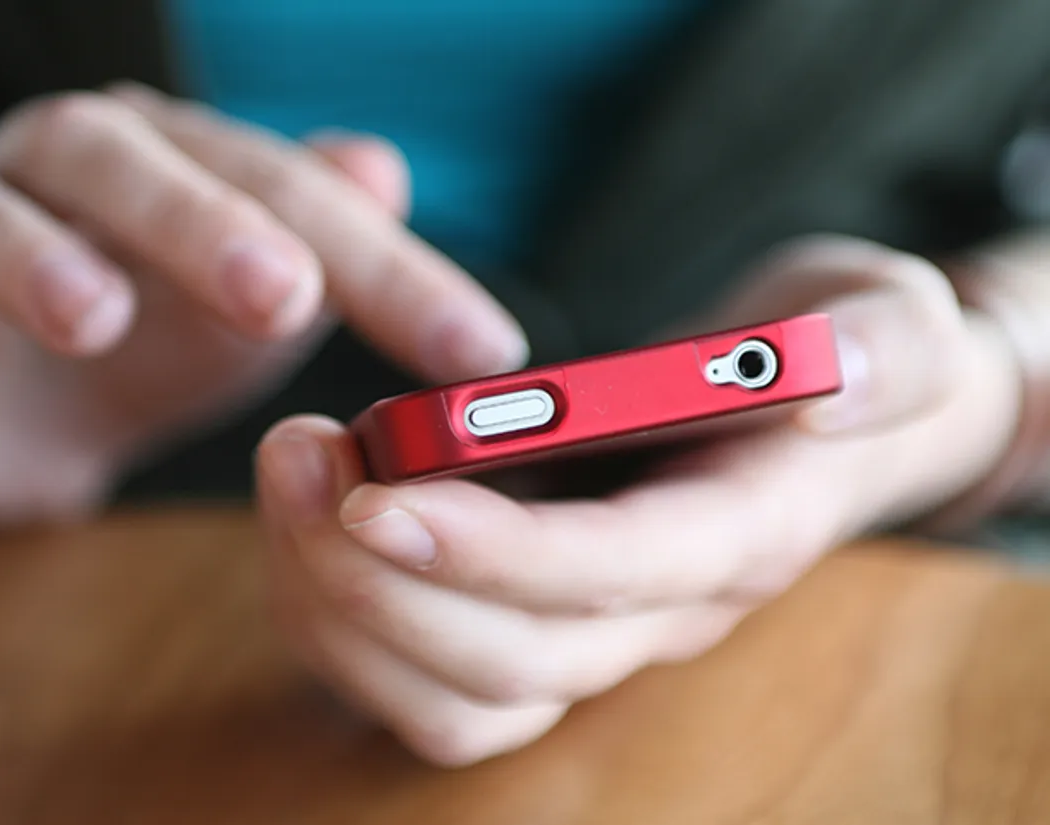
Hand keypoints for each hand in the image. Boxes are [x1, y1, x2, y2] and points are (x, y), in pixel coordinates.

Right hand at [0, 84, 525, 523]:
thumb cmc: (129, 351)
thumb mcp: (237, 320)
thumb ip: (316, 256)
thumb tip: (382, 168)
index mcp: (201, 178)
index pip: (313, 208)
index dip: (399, 276)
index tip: (481, 353)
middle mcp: (108, 162)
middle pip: (189, 166)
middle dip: (239, 225)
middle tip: (292, 298)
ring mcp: (0, 190)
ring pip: (46, 176)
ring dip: (102, 236)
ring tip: (132, 317)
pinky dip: (0, 260)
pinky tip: (61, 319)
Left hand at [256, 235, 1021, 765]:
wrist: (810, 409)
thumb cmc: (835, 355)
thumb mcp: (891, 316)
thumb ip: (887, 348)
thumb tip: (823, 389)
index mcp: (742, 531)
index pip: (616, 573)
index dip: (496, 554)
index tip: (376, 491)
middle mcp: (663, 611)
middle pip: (513, 660)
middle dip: (384, 578)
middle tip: (296, 455)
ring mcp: (595, 633)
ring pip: (452, 698)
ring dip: (344, 609)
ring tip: (288, 476)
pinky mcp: (537, 625)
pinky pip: (421, 679)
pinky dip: (342, 618)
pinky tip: (307, 520)